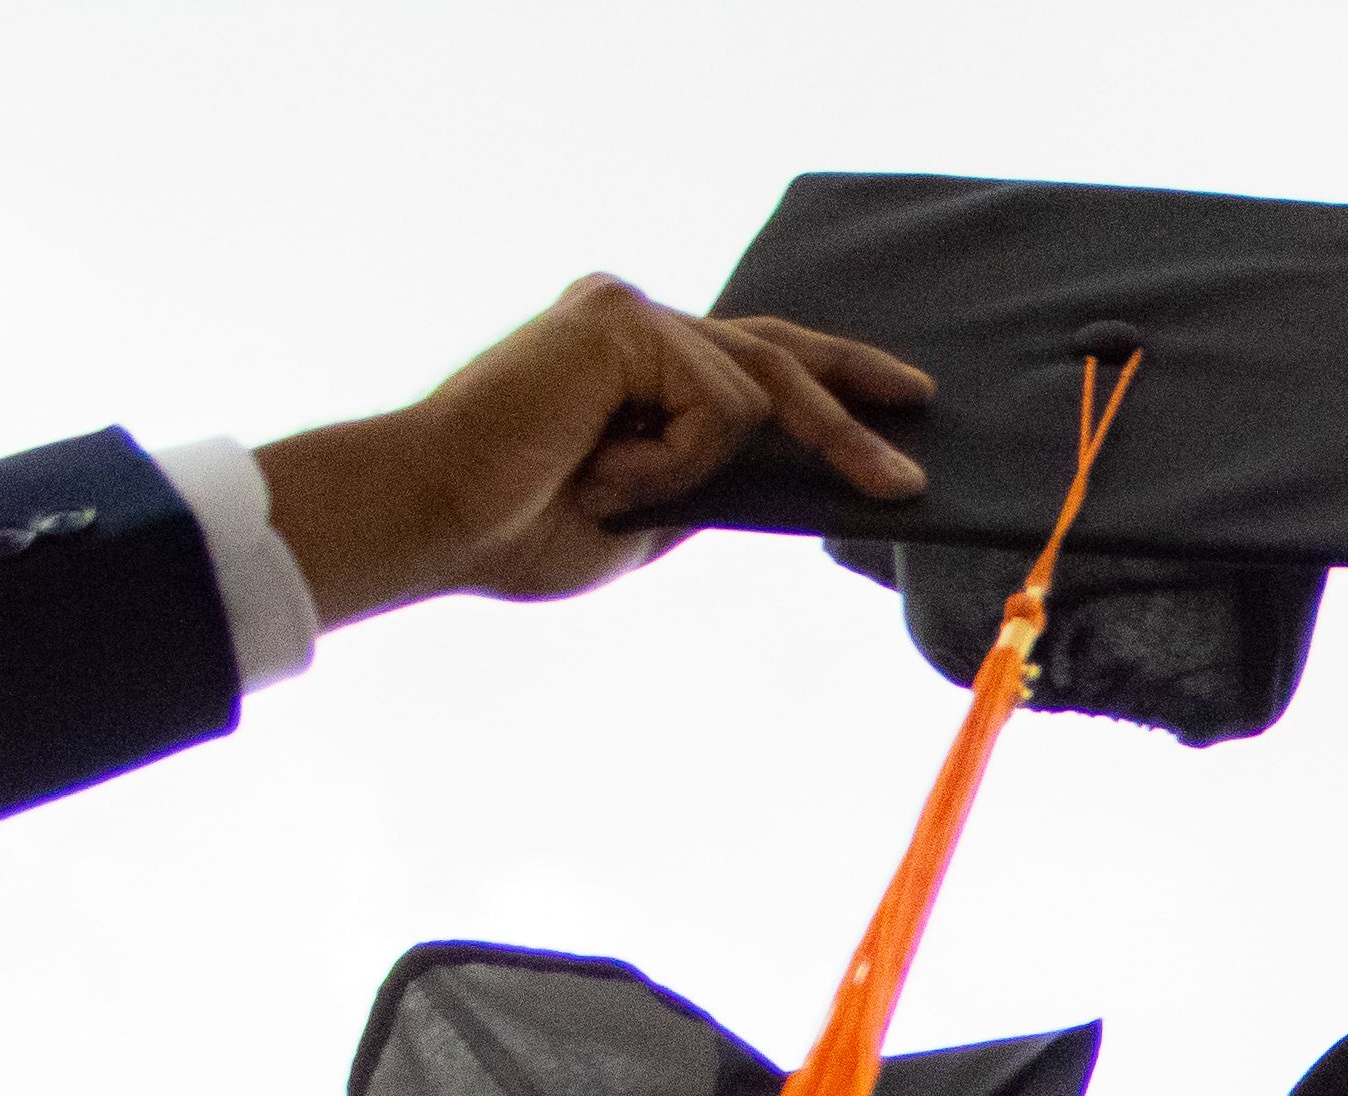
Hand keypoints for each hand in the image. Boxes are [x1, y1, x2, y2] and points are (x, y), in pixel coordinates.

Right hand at [256, 278, 932, 625]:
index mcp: (637, 365)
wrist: (439, 518)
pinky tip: (595, 468)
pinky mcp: (626, 322)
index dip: (835, 381)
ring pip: (753, 395)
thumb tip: (800, 480)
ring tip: (599, 488)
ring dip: (690, 471)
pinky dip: (670, 461)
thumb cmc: (520, 529)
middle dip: (852, 416)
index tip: (904, 399)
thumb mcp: (648, 515)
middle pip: (779, 356)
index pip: (756, 358)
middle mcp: (635, 323)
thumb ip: (711, 485)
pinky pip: (717, 408)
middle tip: (908, 478)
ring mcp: (631, 315)